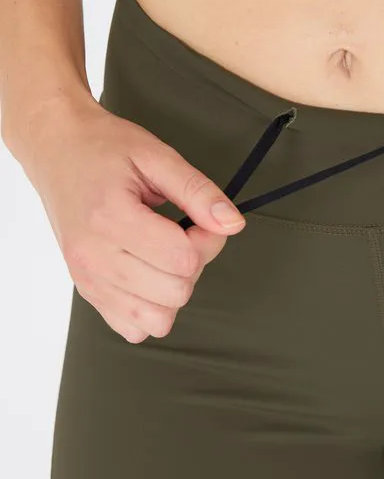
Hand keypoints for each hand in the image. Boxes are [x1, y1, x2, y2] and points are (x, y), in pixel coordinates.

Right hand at [9, 94, 245, 342]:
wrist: (58, 150)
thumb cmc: (103, 149)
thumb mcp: (158, 156)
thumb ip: (198, 192)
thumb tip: (232, 224)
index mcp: (110, 218)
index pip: (182, 259)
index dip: (206, 240)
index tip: (201, 221)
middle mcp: (94, 255)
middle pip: (175, 292)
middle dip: (193, 265)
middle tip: (182, 234)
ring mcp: (88, 278)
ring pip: (157, 320)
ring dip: (173, 292)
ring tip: (164, 256)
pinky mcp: (88, 292)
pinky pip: (133, 329)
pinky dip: (150, 310)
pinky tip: (149, 276)